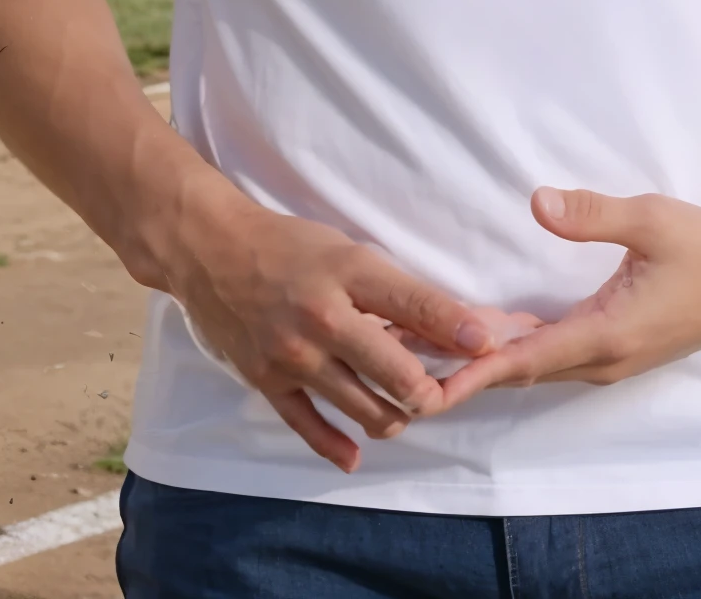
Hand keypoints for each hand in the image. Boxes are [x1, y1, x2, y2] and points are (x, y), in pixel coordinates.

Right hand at [167, 195, 502, 471]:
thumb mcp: (346, 251)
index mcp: (349, 272)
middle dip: (429, 389)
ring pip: (363, 408)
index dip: (458, 328)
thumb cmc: (289, 246)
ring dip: (394, 416)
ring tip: (405, 409)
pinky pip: (309, 427)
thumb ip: (391, 290)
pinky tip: (357, 454)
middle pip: (396, 372)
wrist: (211, 251)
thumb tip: (447, 324)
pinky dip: (337, 446)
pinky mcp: (267, 382)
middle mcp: (323, 317)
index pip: (416, 305)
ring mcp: (293, 355)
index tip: (489, 344)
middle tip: (443, 391)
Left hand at [438, 186, 700, 404]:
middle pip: (518, 370)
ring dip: (482, 363)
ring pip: (534, 365)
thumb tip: (537, 204)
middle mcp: (601, 359)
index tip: (426, 386)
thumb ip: (593, 214)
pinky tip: (484, 336)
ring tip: (427, 353)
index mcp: (606, 334)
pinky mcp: (615, 347)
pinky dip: (514, 350)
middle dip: (460, 372)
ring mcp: (609, 358)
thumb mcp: (651, 219)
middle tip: (401, 368)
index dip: (471, 373)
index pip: (523, 359)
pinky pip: (552, 355)